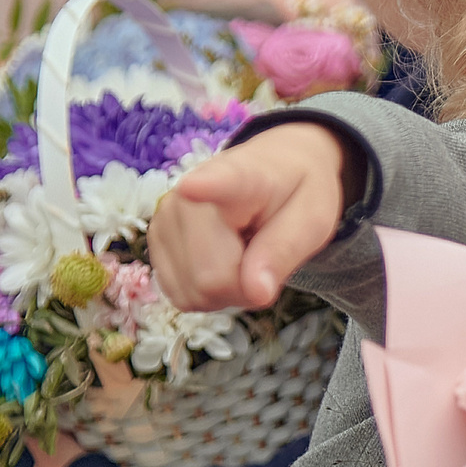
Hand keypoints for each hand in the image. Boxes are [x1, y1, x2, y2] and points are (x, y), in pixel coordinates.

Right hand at [150, 124, 351, 309]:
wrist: (271, 171)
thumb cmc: (294, 193)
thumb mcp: (311, 219)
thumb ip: (285, 251)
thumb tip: (256, 293)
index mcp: (238, 177)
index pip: (218, 182)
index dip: (203, 189)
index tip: (192, 187)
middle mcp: (187, 196)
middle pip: (209, 279)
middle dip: (244, 287)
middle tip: (264, 260)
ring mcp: (164, 220)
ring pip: (192, 293)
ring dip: (226, 292)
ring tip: (244, 256)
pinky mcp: (153, 242)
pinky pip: (181, 295)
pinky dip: (207, 293)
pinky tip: (222, 263)